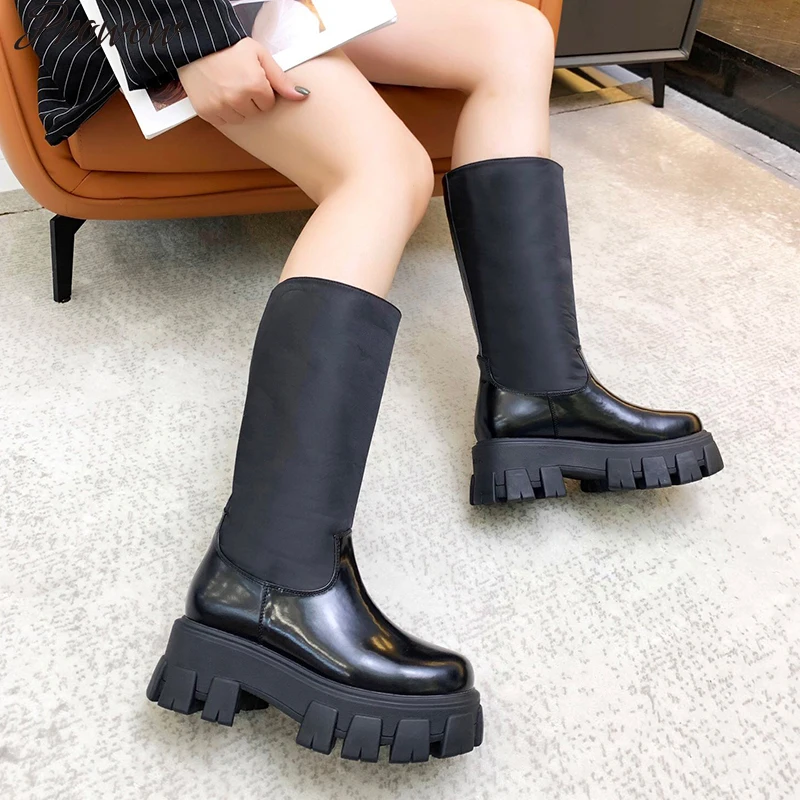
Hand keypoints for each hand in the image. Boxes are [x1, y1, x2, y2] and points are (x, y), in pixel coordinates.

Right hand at [177, 38, 308, 125]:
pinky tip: (219, 95)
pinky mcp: (207, 112)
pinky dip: (223, 111)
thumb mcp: (260, 56)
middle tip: (239, 82)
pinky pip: (224, 122)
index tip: (252, 79)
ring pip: (240, 119)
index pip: (268, 103)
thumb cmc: (231, 48)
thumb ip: (281, 79)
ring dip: (237, 108)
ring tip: (229, 88)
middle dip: (250, 100)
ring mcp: (220, 106)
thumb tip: (302, 96)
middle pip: (255, 113)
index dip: (262, 91)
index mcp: (254, 84)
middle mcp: (237, 98)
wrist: (198, 44)